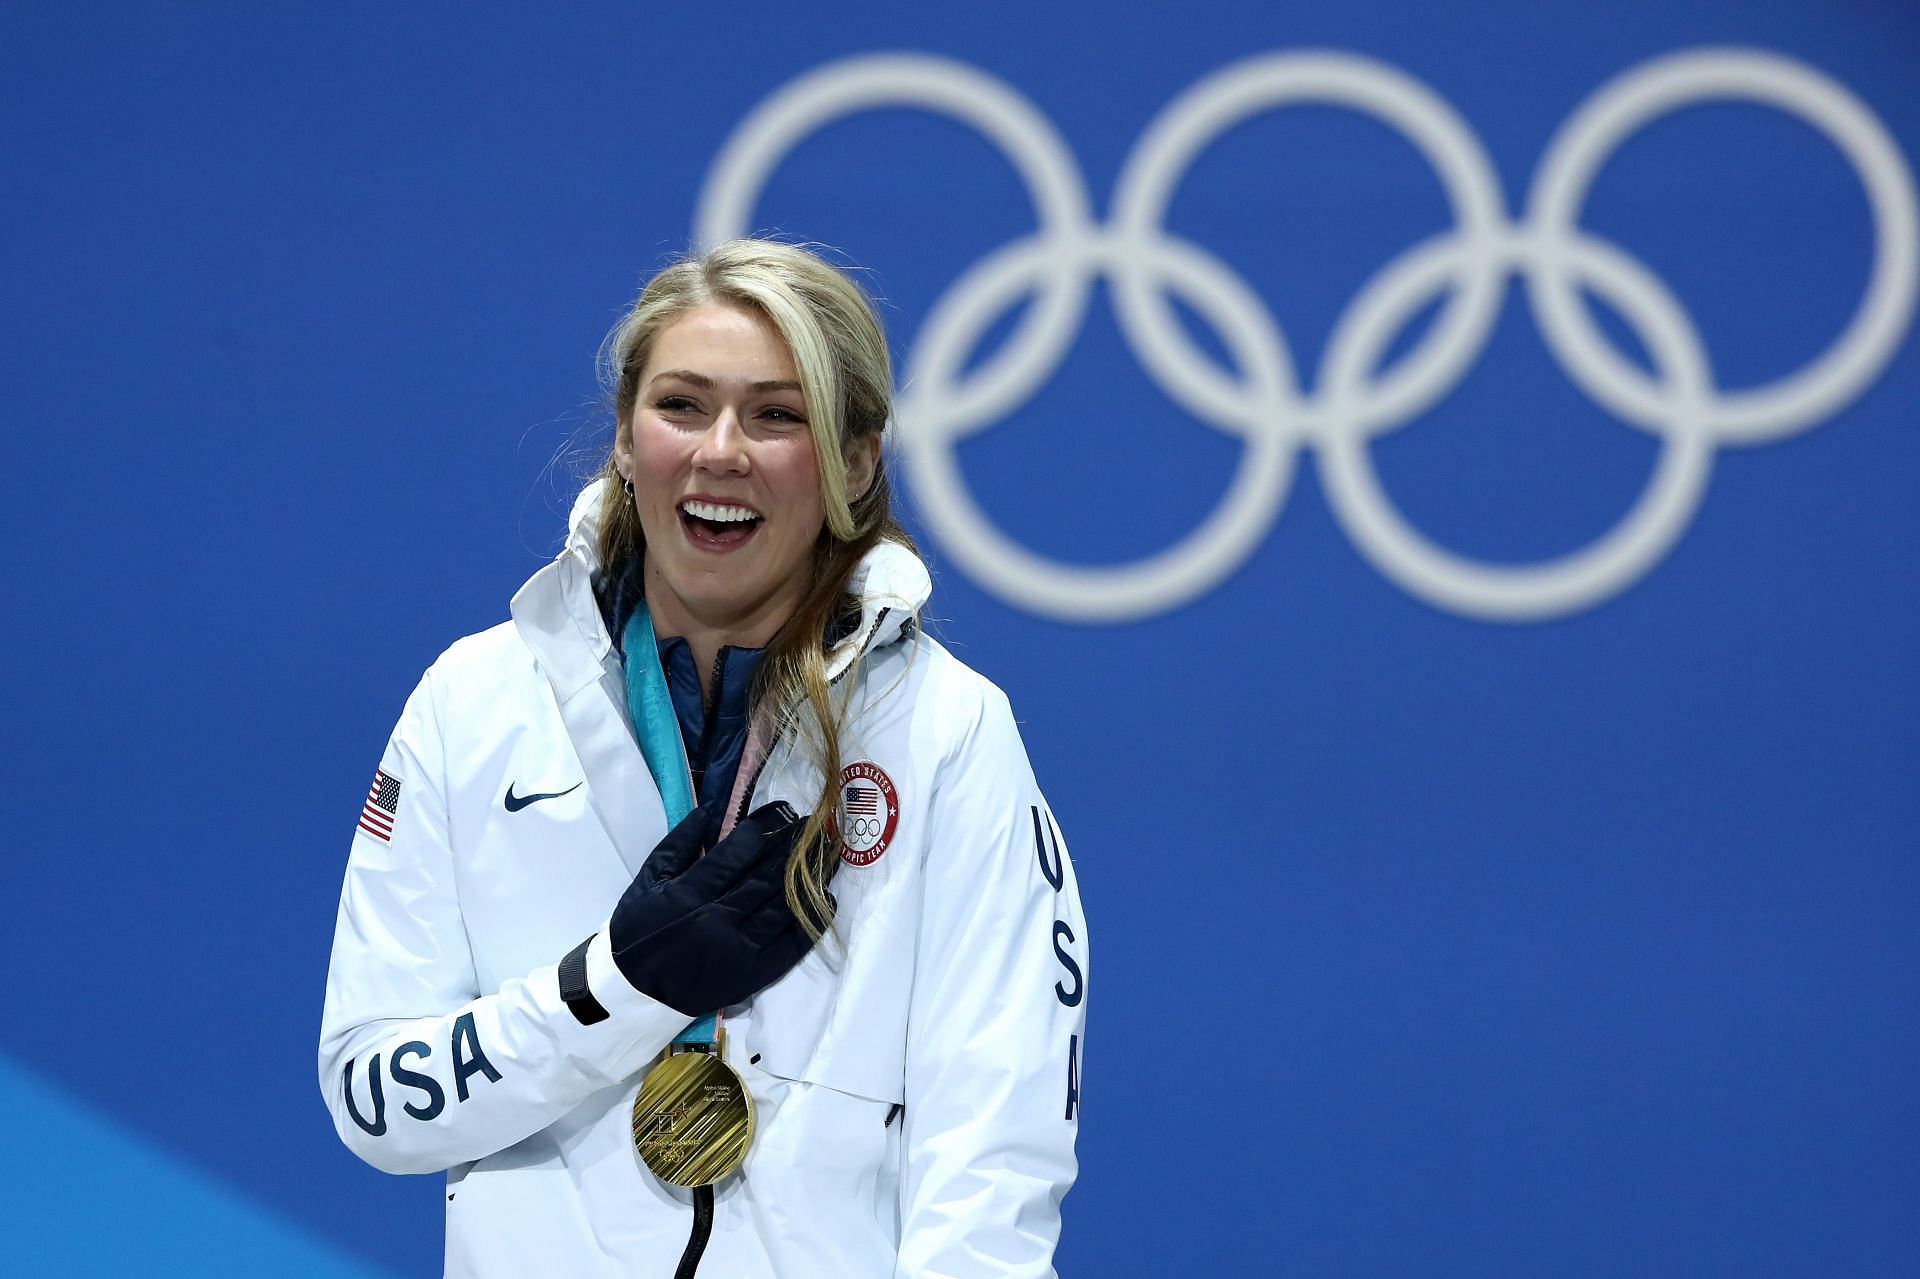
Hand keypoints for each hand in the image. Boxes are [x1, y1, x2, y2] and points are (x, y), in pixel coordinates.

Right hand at [607, 801, 833, 1015]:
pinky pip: (790, 947)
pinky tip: (827, 900)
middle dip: (793, 848)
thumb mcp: (646, 883)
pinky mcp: (752, 977)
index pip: (737, 853)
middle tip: (815, 827)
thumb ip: (677, 846)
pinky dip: (812, 923)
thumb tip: (708, 810)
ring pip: (784, 908)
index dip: (765, 827)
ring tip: (828, 856)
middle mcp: (718, 921)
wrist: (634, 995)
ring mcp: (738, 952)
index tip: (784, 810)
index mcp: (689, 895)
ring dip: (809, 880)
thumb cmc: (637, 934)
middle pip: (766, 877)